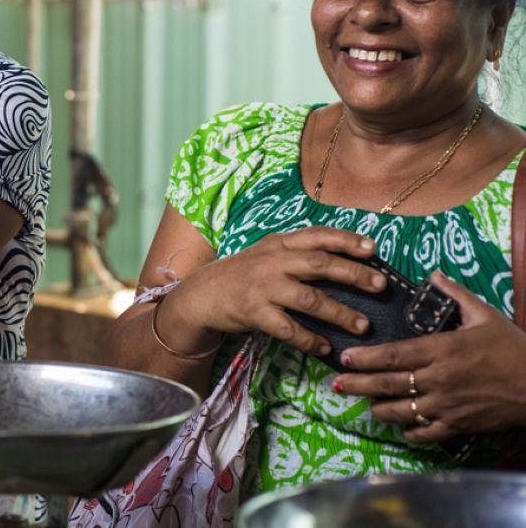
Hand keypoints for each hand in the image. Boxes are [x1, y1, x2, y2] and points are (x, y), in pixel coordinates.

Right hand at [161, 227, 380, 354]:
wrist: (201, 295)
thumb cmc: (242, 275)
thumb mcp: (266, 254)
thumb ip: (297, 253)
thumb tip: (345, 260)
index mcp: (278, 244)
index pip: (317, 235)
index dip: (346, 240)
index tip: (373, 248)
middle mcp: (272, 262)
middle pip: (319, 264)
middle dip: (354, 274)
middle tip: (381, 286)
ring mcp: (262, 287)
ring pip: (309, 299)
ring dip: (339, 313)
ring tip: (362, 325)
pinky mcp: (253, 312)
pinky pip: (287, 328)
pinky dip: (309, 339)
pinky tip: (324, 347)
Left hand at [334, 271, 525, 442]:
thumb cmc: (513, 348)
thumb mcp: (485, 315)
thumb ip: (455, 294)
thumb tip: (433, 273)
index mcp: (442, 350)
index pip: (393, 356)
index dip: (365, 359)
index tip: (345, 357)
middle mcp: (439, 379)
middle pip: (387, 385)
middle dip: (357, 384)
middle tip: (337, 384)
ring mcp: (447, 405)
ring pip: (400, 412)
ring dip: (378, 408)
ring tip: (366, 402)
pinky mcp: (459, 425)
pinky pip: (423, 433)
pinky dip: (407, 430)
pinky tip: (400, 424)